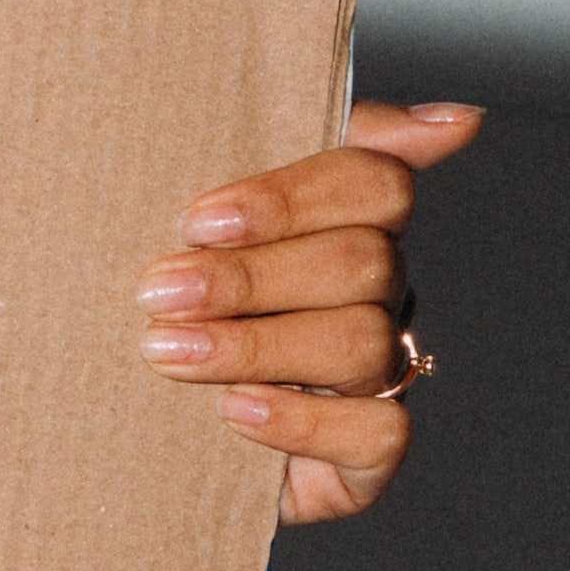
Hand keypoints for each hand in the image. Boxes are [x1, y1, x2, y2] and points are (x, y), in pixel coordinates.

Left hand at [139, 95, 477, 524]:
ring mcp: (378, 372)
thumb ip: (272, 145)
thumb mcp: (194, 216)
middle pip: (362, 262)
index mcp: (344, 223)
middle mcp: (374, 293)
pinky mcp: (369, 454)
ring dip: (255, 345)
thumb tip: (449, 116)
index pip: (375, 181)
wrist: (120, 428)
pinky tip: (233, 412)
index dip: (291, 199)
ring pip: (362, 340)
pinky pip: (378, 429)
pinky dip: (300, 420)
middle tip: (156, 292)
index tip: (198, 219)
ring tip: (167, 352)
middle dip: (249, 277)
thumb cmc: (165, 303)